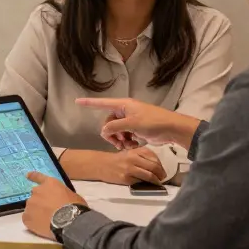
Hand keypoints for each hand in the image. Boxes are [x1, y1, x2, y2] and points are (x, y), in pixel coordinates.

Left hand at [22, 172, 87, 240]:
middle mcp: (37, 191)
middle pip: (35, 195)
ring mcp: (30, 203)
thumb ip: (61, 194)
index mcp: (50, 183)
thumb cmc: (75, 207)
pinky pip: (28, 219)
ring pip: (31, 207)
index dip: (33, 176)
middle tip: (48, 210)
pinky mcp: (27, 216)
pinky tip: (41, 226)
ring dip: (36, 212)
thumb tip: (60, 200)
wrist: (69, 221)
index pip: (38, 177)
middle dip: (40, 201)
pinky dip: (33, 222)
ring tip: (47, 221)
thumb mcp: (71, 195)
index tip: (27, 175)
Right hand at [76, 97, 195, 149]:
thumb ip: (115, 127)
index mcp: (123, 105)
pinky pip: (124, 135)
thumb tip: (104, 131)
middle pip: (109, 123)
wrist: (171, 129)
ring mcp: (131, 121)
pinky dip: (126, 142)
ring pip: (116, 131)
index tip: (77, 102)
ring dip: (119, 139)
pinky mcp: (136, 129)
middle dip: (111, 134)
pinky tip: (133, 146)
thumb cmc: (153, 122)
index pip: (102, 103)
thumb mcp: (132, 124)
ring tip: (128, 146)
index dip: (89, 103)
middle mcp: (125, 111)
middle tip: (119, 142)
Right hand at [97, 146, 166, 184]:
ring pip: (149, 176)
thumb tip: (158, 167)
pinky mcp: (126, 178)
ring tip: (158, 182)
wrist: (102, 165)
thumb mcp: (131, 153)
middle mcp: (133, 158)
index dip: (161, 165)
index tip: (162, 170)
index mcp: (136, 151)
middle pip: (154, 167)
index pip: (154, 158)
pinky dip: (147, 184)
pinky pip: (140, 182)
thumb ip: (143, 157)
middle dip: (161, 174)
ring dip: (156, 181)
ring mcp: (129, 169)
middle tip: (163, 178)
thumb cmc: (119, 159)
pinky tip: (148, 185)